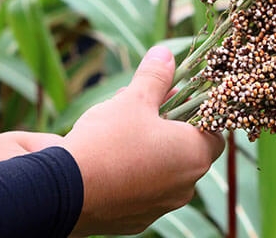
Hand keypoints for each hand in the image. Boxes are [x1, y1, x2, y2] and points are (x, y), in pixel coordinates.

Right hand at [61, 46, 224, 235]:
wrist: (63, 191)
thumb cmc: (108, 141)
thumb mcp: (134, 100)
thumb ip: (155, 77)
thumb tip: (165, 54)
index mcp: (194, 155)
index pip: (213, 131)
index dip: (196, 110)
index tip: (176, 96)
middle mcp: (184, 187)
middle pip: (184, 148)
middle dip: (165, 124)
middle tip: (142, 104)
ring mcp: (160, 207)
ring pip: (161, 169)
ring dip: (147, 147)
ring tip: (117, 125)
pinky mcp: (134, 221)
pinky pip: (140, 190)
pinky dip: (130, 172)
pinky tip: (107, 156)